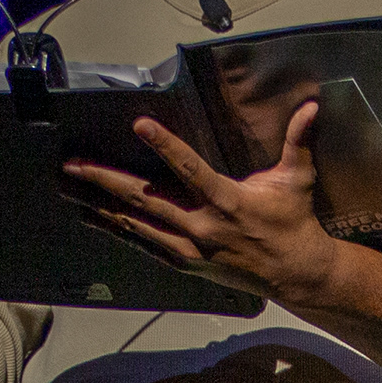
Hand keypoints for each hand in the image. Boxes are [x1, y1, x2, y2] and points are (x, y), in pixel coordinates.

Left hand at [61, 103, 342, 304]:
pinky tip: (93, 216)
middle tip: (73, 165)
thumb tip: (313, 106)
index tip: (139, 126)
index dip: (165, 147)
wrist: (297, 276)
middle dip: (105, 180)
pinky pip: (143, 243)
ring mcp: (190, 247)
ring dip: (99, 204)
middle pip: (146, 198)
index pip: (190, 168)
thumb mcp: (298, 180)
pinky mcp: (185, 262)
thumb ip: (299, 141)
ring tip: (69, 188)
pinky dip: (116, 229)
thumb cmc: (294, 223)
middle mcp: (203, 226)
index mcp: (228, 201)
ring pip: (136, 223)